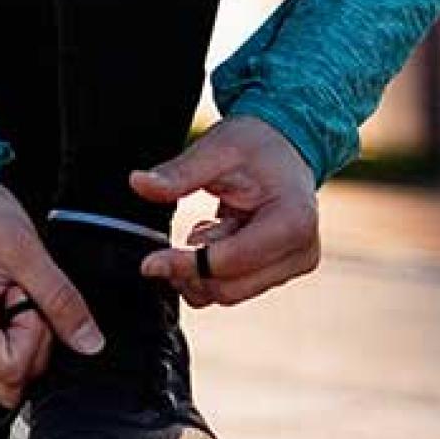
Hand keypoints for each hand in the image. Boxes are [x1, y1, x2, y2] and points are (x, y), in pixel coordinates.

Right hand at [0, 179, 105, 407]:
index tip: (27, 293)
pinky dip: (10, 332)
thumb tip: (92, 344)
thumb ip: (61, 301)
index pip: (15, 370)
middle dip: (32, 343)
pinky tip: (1, 297)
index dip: (37, 335)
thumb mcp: (24, 250)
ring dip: (21, 337)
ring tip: (8, 291)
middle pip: (10, 382)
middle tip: (21, 293)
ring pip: (5, 372)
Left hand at [131, 115, 319, 307]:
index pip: (230, 262)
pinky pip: (235, 287)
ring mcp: (294, 266)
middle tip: (168, 242)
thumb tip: (138, 183)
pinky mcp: (281, 272)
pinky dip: (211, 268)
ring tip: (204, 225)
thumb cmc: (253, 145)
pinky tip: (214, 234)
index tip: (148, 262)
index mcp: (292, 222)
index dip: (184, 265)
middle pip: (230, 289)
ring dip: (200, 268)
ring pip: (230, 293)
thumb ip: (178, 173)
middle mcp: (301, 252)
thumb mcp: (214, 150)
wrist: (284, 147)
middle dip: (190, 271)